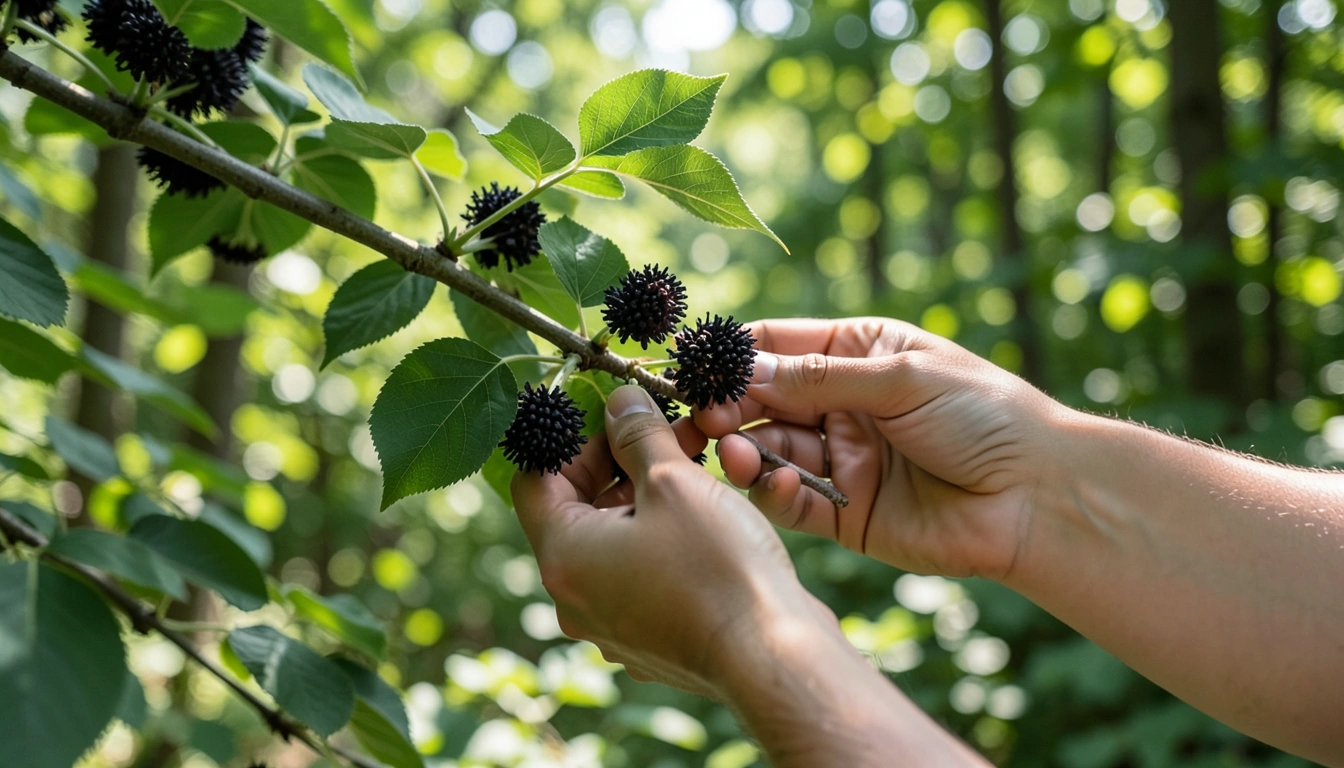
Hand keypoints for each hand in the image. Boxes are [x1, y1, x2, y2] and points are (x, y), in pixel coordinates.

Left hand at [512, 385, 827, 697]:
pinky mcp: (649, 639)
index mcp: (563, 559)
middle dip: (618, 463)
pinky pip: (639, 575)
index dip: (569, 440)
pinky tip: (703, 515)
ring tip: (692, 463)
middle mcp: (574, 600)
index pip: (535, 481)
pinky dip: (660, 538)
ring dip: (644, 497)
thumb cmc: (718, 568)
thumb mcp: (673, 481)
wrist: (772, 657)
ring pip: (613, 542)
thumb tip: (619, 401)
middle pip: (576, 512)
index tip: (612, 416)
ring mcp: (611, 625)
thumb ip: (637, 433)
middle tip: (662, 428)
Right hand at [695, 317, 1063, 581]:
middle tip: (698, 419)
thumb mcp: (901, 378)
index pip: (776, 347)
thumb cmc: (985, 416)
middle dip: (724, 407)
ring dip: (742, 451)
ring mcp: (840, 460)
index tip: (691, 368)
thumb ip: (819, 379)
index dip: (731, 357)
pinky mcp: (844, 514)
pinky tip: (777, 484)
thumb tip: (742, 370)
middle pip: (760, 401)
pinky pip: (792, 501)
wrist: (1039, 495)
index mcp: (856, 355)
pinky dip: (775, 493)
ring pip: (768, 452)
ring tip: (730, 452)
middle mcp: (840, 405)